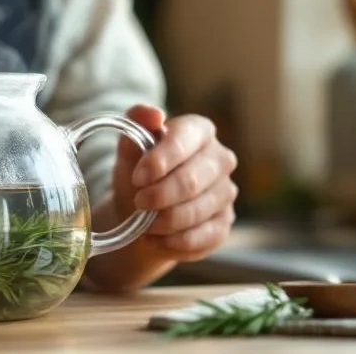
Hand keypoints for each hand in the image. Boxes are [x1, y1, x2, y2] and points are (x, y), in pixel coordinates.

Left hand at [113, 105, 237, 261]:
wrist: (140, 213)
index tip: (138, 177)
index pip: (186, 139)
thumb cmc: (138, 173)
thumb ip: (136, 123)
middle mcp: (220, 159)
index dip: (160, 160)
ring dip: (165, 222)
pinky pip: (203, 238)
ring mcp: (226, 192)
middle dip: (160, 195)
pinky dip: (175, 242)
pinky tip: (155, 240)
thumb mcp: (129, 147)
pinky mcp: (224, 224)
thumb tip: (153, 113)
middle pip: (192, 181)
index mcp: (199, 130)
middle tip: (138, 202)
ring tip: (143, 224)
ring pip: (198, 212)